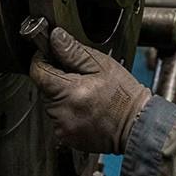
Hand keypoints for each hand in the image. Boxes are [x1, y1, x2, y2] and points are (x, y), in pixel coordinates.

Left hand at [29, 26, 150, 153]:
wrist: (138, 127)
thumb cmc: (125, 97)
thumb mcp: (103, 65)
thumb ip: (74, 51)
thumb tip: (55, 38)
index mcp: (70, 92)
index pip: (37, 71)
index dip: (43, 59)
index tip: (53, 55)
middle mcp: (62, 112)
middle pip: (44, 88)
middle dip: (57, 79)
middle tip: (81, 78)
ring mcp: (62, 127)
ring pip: (50, 104)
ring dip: (62, 96)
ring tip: (86, 95)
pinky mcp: (66, 137)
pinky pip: (58, 118)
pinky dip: (67, 111)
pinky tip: (85, 108)